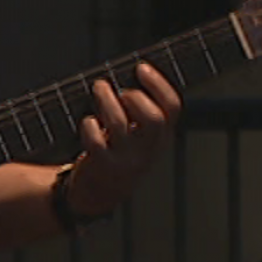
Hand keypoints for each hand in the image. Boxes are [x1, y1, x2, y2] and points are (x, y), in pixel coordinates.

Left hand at [71, 62, 181, 216]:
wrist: (101, 194)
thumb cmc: (120, 153)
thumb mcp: (142, 137)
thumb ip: (141, 112)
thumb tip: (131, 74)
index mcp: (161, 137)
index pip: (172, 108)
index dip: (158, 84)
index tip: (141, 67)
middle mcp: (148, 149)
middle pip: (154, 119)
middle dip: (135, 97)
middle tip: (121, 91)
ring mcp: (126, 159)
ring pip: (119, 125)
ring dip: (107, 101)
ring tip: (100, 88)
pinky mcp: (103, 166)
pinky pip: (96, 142)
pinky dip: (90, 126)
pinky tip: (89, 121)